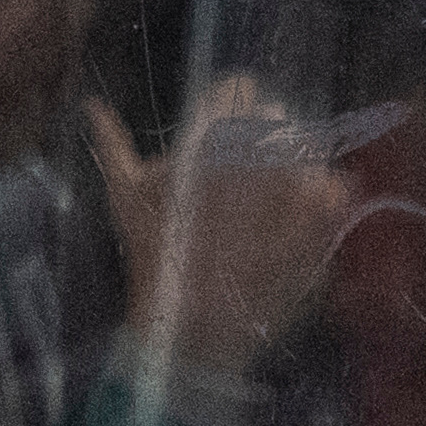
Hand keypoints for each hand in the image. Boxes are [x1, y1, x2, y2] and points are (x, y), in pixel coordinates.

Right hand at [86, 80, 353, 384]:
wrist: (189, 333)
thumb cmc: (153, 260)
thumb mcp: (126, 201)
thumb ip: (114, 146)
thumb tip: (93, 106)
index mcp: (202, 147)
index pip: (236, 92)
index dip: (240, 95)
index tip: (241, 109)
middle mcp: (243, 168)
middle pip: (275, 120)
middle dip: (272, 128)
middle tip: (266, 147)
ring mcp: (280, 202)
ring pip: (306, 153)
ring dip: (303, 155)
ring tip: (295, 172)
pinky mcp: (308, 235)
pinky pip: (332, 197)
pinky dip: (331, 191)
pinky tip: (325, 192)